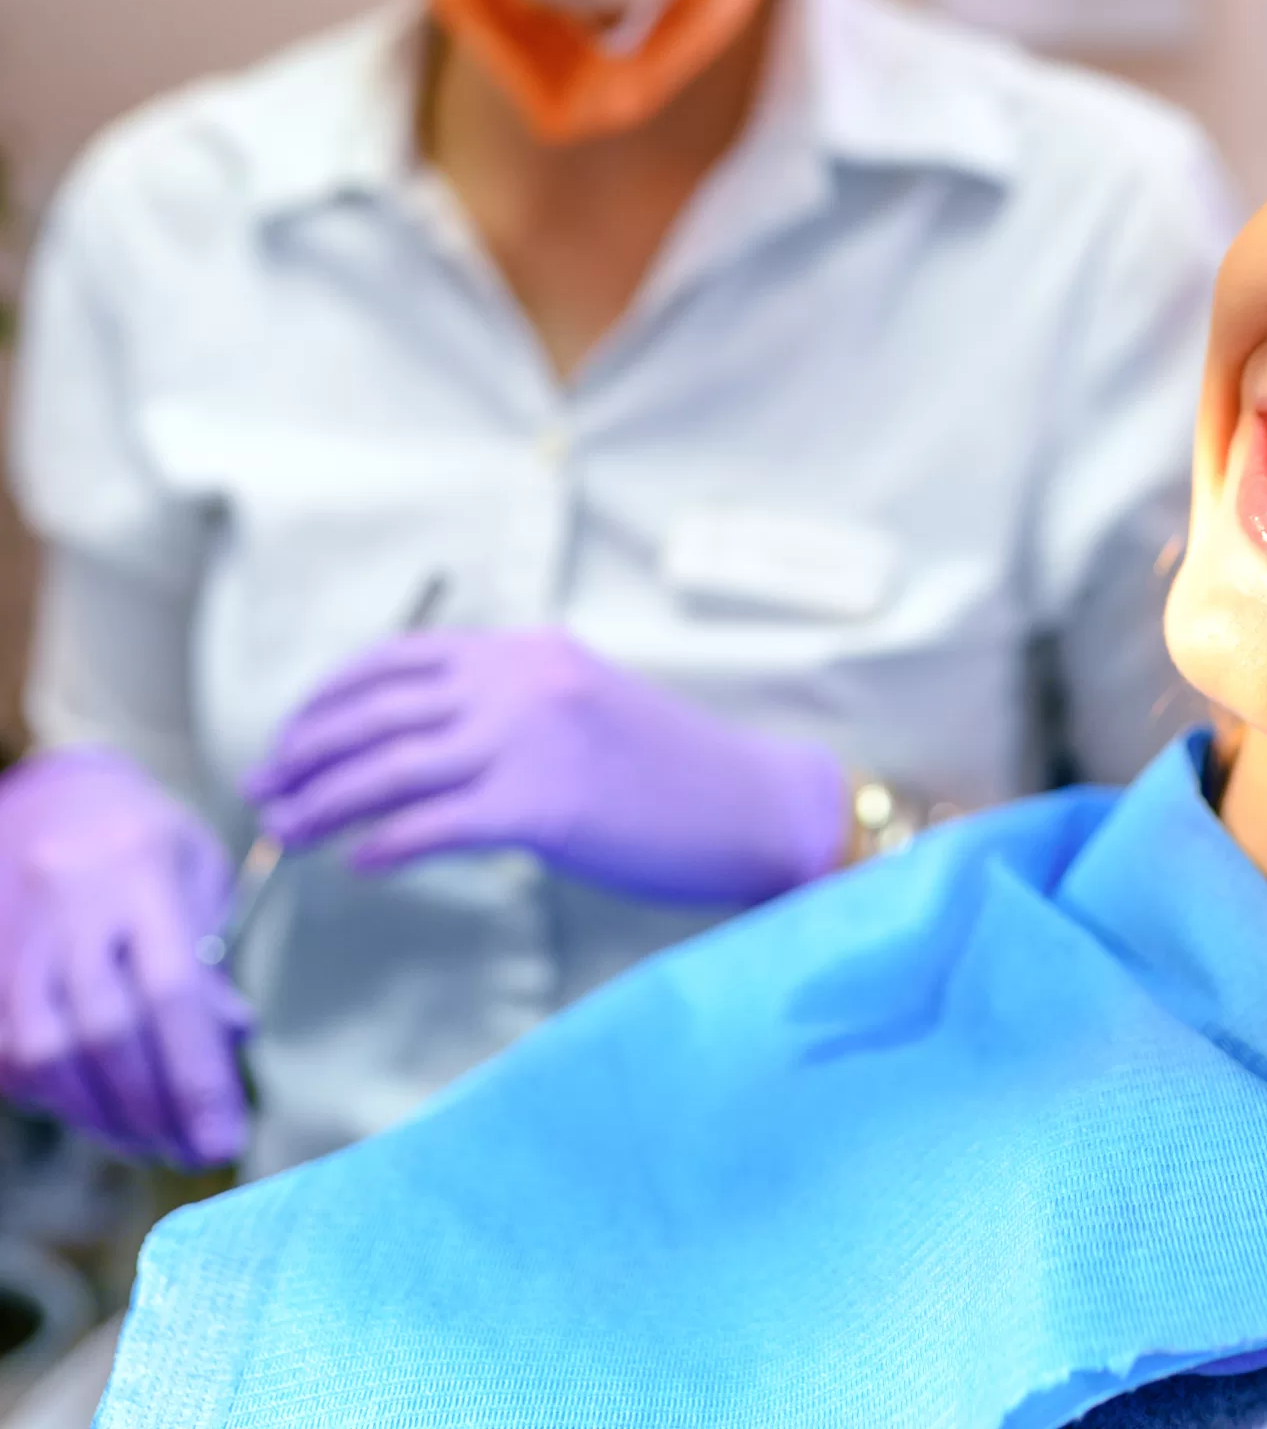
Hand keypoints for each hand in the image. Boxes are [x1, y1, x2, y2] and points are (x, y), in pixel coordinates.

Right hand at [0, 748, 251, 1167]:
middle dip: (152, 1109)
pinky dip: (48, 1093)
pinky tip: (89, 1108)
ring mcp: (13, 936)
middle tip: (195, 1150)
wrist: (45, 789)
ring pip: (43, 1050)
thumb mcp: (197, 870)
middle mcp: (68, 905)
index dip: (196, 1075)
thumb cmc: (139, 836)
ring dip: (97, 1114)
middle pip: (105, 1032)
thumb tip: (231, 1037)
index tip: (225, 1137)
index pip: (172, 991)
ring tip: (148, 1140)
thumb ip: (210, 956)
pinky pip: (5, 1049)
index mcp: (139, 872)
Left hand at [242, 630, 847, 906]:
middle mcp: (522, 683)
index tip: (290, 739)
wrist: (755, 805)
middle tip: (263, 791)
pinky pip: (432, 826)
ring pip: (388, 769)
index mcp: (529, 651)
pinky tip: (361, 865)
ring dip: (323, 803)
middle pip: (375, 712)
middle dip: (303, 753)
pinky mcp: (544, 807)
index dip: (326, 700)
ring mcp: (532, 742)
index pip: (396, 660)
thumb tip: (418, 741)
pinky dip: (382, 845)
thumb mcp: (585, 705)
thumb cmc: (674, 770)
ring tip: (288, 834)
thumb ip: (511, 703)